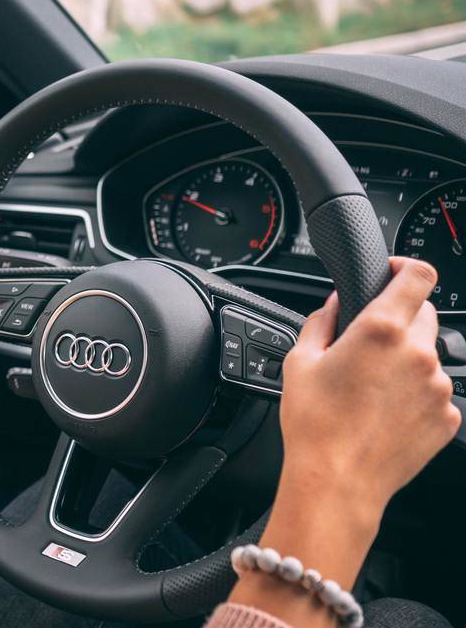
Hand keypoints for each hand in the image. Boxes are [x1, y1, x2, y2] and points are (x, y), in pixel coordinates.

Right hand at [278, 257, 458, 521]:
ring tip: (371, 387)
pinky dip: (415, 393)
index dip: (406, 267)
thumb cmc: (315, 424)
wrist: (338, 481)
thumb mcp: (300, 361)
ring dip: (406, 359)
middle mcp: (418, 354)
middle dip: (399, 317)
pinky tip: (384, 411)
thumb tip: (337, 303)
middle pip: (424, 313)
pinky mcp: (448, 417)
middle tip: (368, 342)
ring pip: (428, 355)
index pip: (419, 275)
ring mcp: (438, 387)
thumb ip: (323, 320)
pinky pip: (434, 391)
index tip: (393, 273)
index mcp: (381, 330)